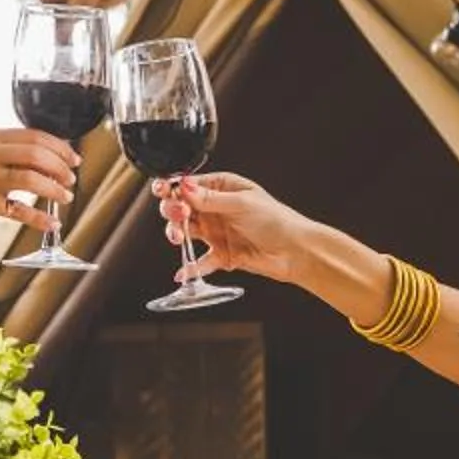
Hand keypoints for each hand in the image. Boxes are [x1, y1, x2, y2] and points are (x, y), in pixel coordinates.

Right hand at [0, 128, 78, 239]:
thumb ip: (10, 151)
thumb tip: (55, 155)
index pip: (32, 135)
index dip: (59, 147)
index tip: (73, 159)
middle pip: (33, 154)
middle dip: (59, 167)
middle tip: (70, 180)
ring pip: (29, 180)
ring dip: (54, 190)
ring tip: (65, 197)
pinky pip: (18, 211)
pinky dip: (39, 218)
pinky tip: (51, 223)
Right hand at [158, 171, 319, 286]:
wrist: (296, 251)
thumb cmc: (276, 220)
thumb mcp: (242, 204)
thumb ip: (211, 199)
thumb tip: (184, 187)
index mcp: (222, 187)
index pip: (189, 185)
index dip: (173, 188)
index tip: (162, 191)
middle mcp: (216, 208)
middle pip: (182, 207)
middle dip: (173, 210)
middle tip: (178, 214)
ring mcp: (217, 232)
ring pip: (187, 232)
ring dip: (178, 234)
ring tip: (178, 237)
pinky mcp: (222, 255)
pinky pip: (201, 261)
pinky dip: (191, 268)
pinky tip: (183, 273)